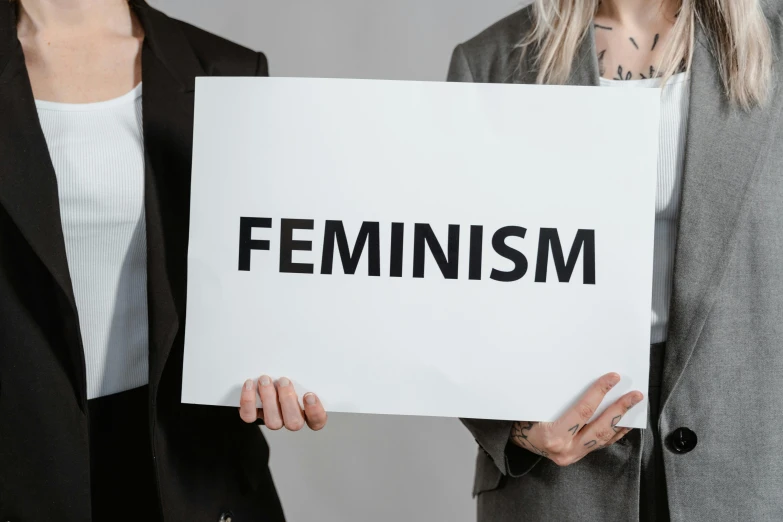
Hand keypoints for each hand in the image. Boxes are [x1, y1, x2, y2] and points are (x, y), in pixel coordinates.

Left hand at [239, 375, 327, 430]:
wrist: (264, 377)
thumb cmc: (287, 376)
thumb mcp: (301, 374)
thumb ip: (306, 373)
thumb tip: (312, 355)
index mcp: (307, 411)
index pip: (317, 421)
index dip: (315, 411)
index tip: (309, 395)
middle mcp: (290, 419)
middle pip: (294, 423)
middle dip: (288, 401)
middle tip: (284, 381)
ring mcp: (273, 419)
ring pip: (272, 421)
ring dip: (268, 399)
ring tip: (265, 379)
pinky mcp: (254, 416)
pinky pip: (249, 415)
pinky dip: (248, 400)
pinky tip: (250, 384)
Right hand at [509, 372, 642, 466]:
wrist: (514, 439)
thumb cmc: (522, 418)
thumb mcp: (534, 405)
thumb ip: (558, 397)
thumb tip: (582, 377)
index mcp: (553, 435)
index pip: (583, 411)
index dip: (599, 392)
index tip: (613, 378)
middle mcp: (565, 449)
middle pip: (600, 427)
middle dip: (620, 409)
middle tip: (635, 394)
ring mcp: (572, 455)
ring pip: (603, 439)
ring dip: (621, 421)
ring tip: (635, 406)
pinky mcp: (576, 456)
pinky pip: (600, 445)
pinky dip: (614, 433)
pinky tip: (624, 422)